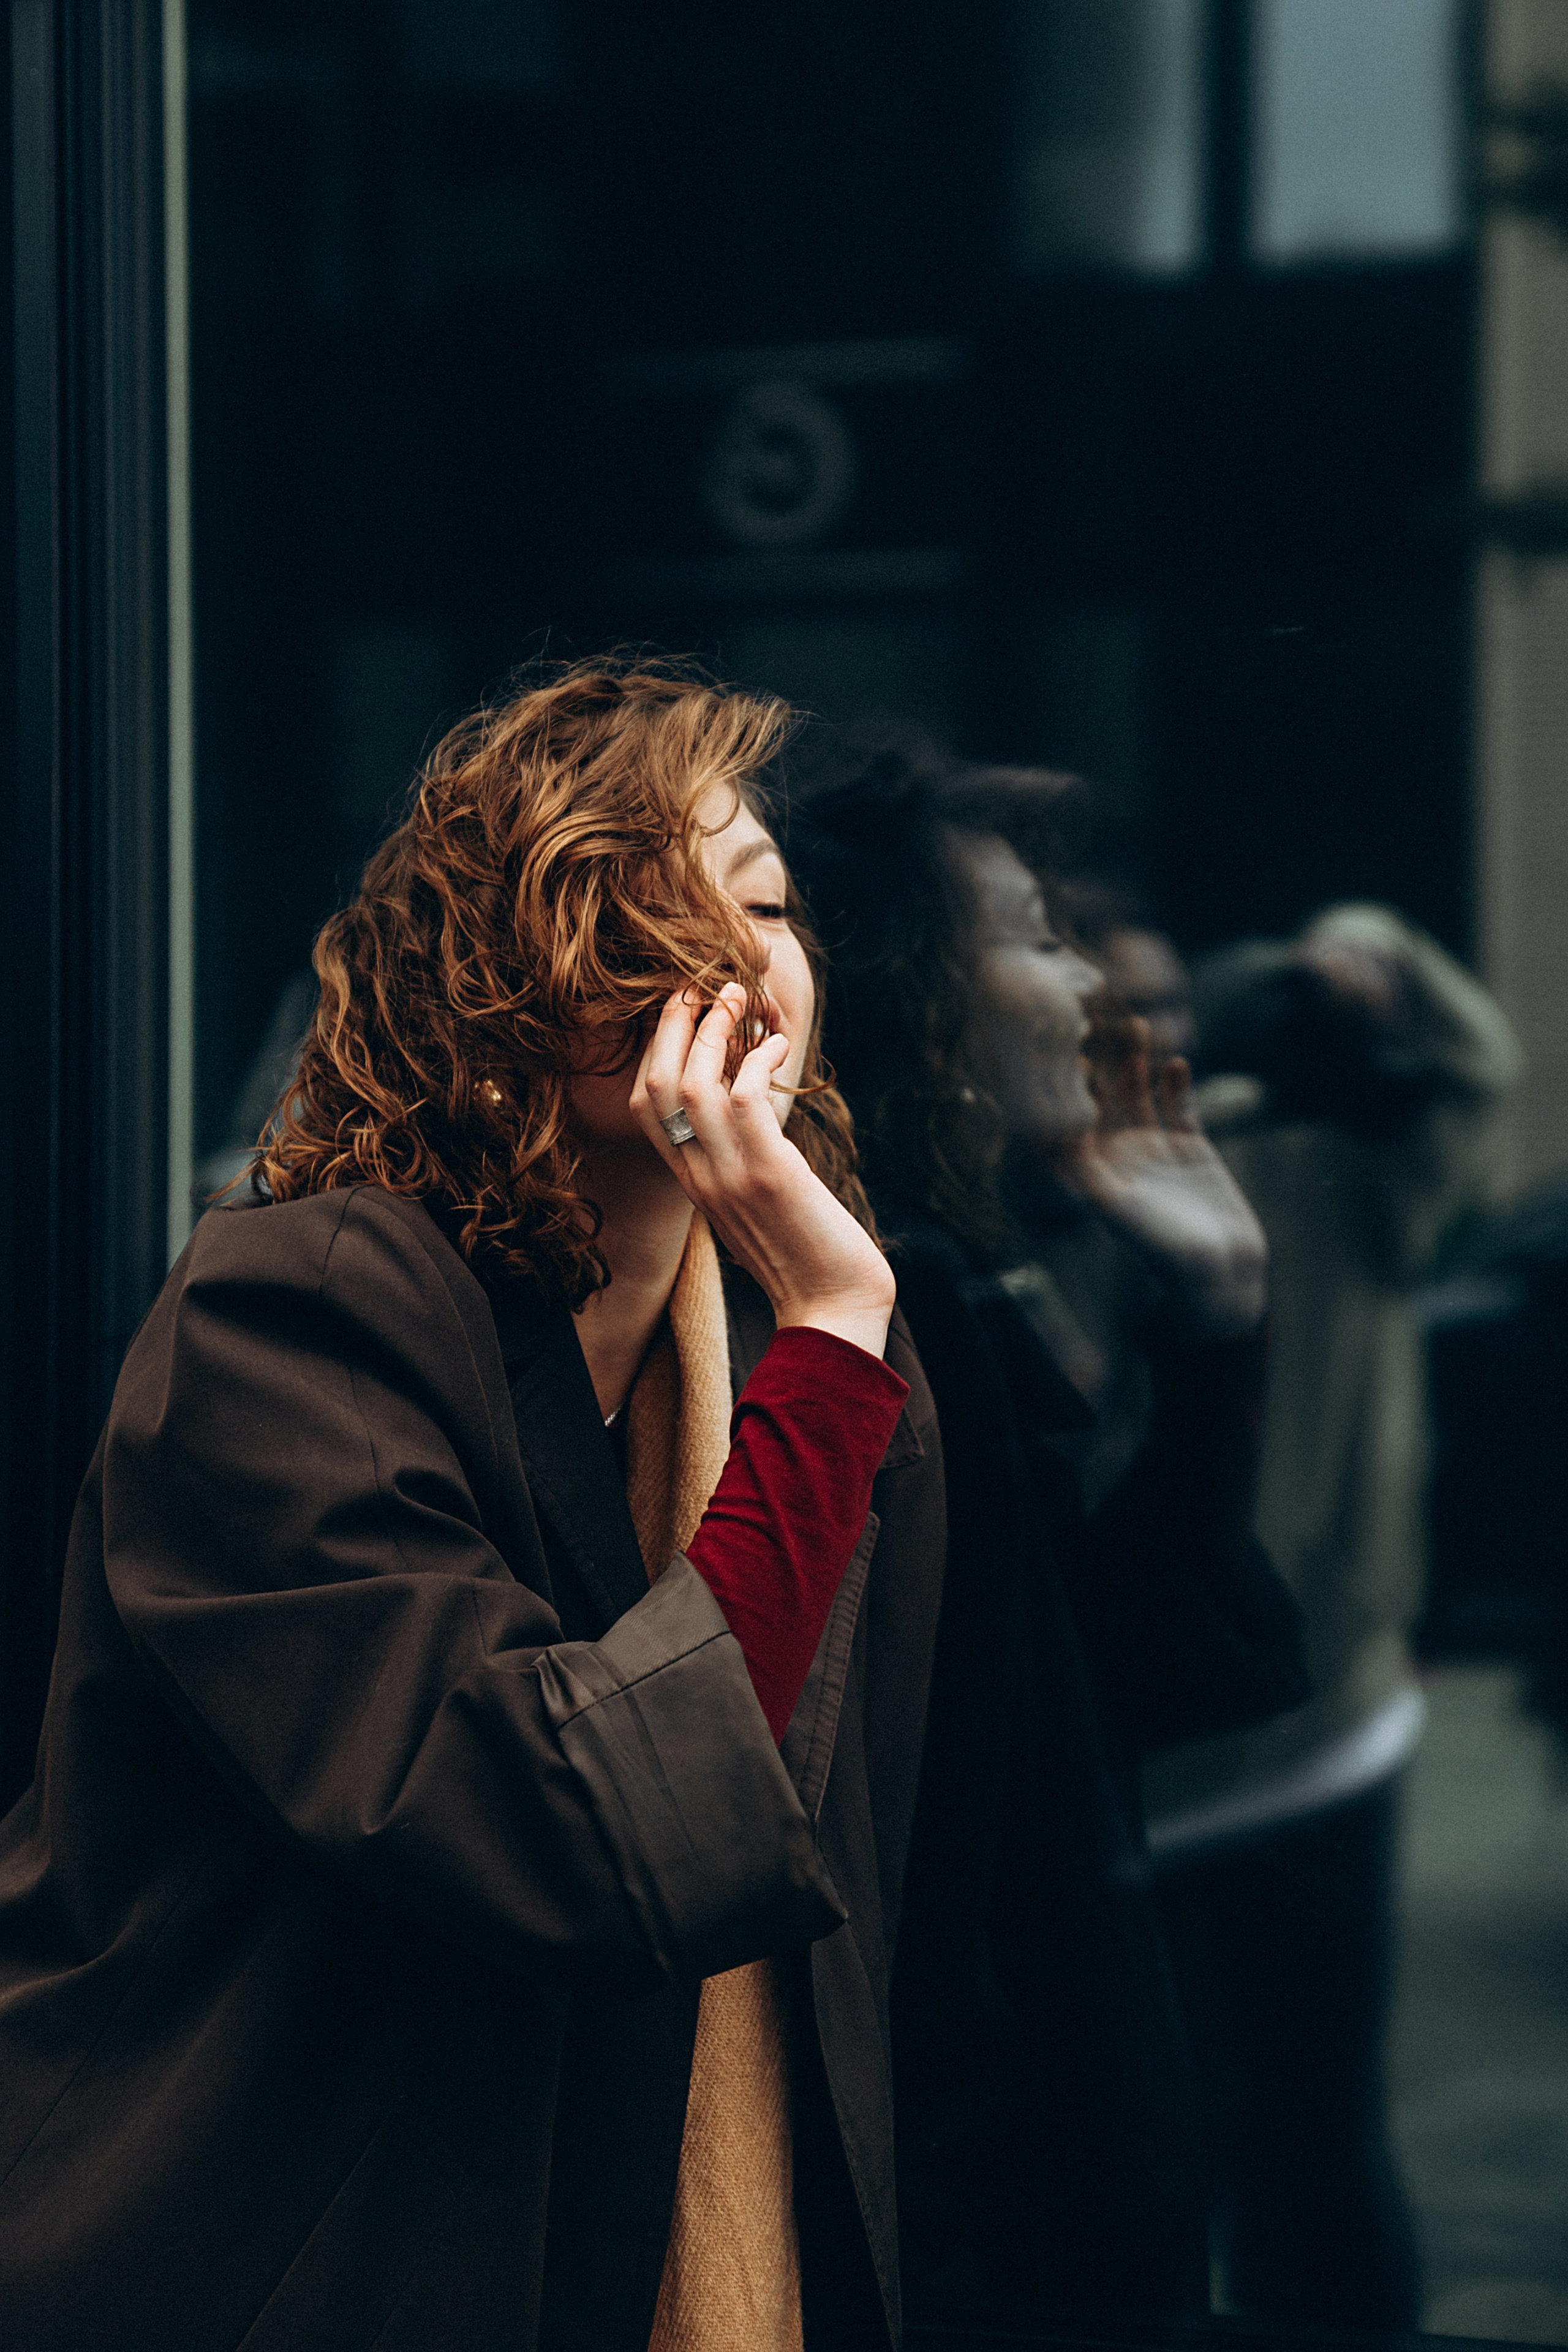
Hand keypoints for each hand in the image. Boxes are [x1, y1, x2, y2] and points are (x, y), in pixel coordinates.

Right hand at [631, 985, 895, 1357]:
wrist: (832, 1310)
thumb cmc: (807, 1255)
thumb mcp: (757, 1202)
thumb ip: (741, 1159)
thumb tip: (751, 1105)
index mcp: (692, 1183)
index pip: (646, 1105)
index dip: (656, 1049)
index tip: (684, 1010)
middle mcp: (699, 1177)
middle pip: (656, 1085)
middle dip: (672, 1026)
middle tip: (703, 987)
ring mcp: (729, 1176)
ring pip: (692, 1084)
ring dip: (714, 1031)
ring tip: (740, 1001)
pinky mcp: (769, 1175)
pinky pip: (745, 1097)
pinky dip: (757, 1060)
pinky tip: (777, 1048)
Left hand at [1054, 1014, 1267, 1337]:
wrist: (1218, 1274)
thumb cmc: (1160, 1250)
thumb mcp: (1116, 1210)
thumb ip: (1086, 1176)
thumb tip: (1054, 1140)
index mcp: (1091, 1169)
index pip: (1068, 1117)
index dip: (1059, 1083)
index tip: (1053, 1046)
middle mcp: (1117, 1154)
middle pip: (1101, 1095)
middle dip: (1097, 1057)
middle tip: (1091, 1015)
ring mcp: (1155, 1147)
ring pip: (1139, 1092)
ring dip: (1136, 1060)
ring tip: (1134, 1024)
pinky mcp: (1192, 1147)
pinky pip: (1180, 1106)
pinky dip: (1177, 1085)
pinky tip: (1176, 1061)